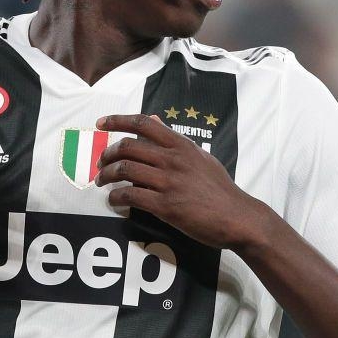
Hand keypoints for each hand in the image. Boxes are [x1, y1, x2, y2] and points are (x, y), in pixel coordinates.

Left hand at [94, 113, 263, 250]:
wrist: (236, 217)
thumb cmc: (219, 188)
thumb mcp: (200, 157)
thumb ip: (175, 140)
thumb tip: (154, 121)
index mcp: (181, 145)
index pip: (143, 123)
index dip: (117, 120)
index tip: (100, 123)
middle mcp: (173, 159)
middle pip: (127, 146)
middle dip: (106, 154)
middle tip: (100, 164)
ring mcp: (169, 182)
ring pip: (125, 170)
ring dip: (106, 175)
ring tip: (102, 182)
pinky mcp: (165, 205)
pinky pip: (130, 195)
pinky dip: (116, 197)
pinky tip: (114, 200)